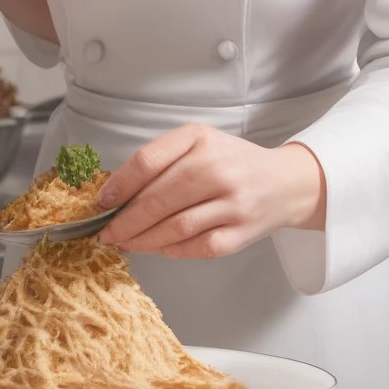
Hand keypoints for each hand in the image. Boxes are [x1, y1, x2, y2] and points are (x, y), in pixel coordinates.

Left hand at [96, 124, 325, 259]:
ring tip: (125, 242)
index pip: (148, 161)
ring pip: (174, 227)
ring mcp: (232, 202)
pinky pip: (196, 246)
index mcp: (200, 138)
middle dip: (125, 221)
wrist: (285, 183)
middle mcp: (218, 167)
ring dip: (142, 239)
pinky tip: (157, 248)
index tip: (103, 202)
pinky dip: (170, 250)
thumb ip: (161, 160)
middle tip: (106, 232)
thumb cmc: (232, 162)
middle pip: (157, 199)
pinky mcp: (241, 233)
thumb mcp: (199, 143)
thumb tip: (116, 194)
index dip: (119, 185)